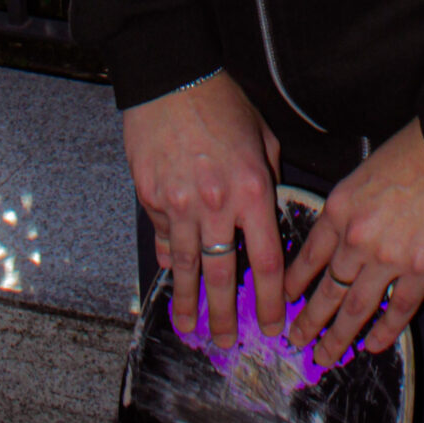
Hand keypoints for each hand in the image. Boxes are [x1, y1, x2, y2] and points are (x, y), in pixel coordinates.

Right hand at [123, 70, 284, 346]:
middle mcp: (218, 204)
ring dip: (188, 303)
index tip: (272, 325)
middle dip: (226, 317)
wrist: (172, 78)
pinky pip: (162, 237)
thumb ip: (268, 182)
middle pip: (223, 275)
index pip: (267, 261)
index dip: (270, 300)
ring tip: (189, 330)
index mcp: (254, 190)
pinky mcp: (151, 198)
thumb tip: (262, 219)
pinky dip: (166, 257)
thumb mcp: (262, 138)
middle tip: (226, 344)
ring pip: (185, 267)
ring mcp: (180, 204)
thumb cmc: (221, 102)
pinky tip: (170, 276)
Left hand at [284, 119, 423, 366]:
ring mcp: (389, 258)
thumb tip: (344, 236)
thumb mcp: (367, 172)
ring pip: (356, 308)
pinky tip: (374, 345)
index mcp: (341, 208)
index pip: (309, 256)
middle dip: (310, 320)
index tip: (285, 301)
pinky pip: (398, 309)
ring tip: (326, 357)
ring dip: (339, 337)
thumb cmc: (417, 149)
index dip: (295, 283)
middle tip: (297, 341)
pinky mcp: (423, 270)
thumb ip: (353, 208)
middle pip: (328, 289)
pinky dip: (385, 331)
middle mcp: (357, 238)